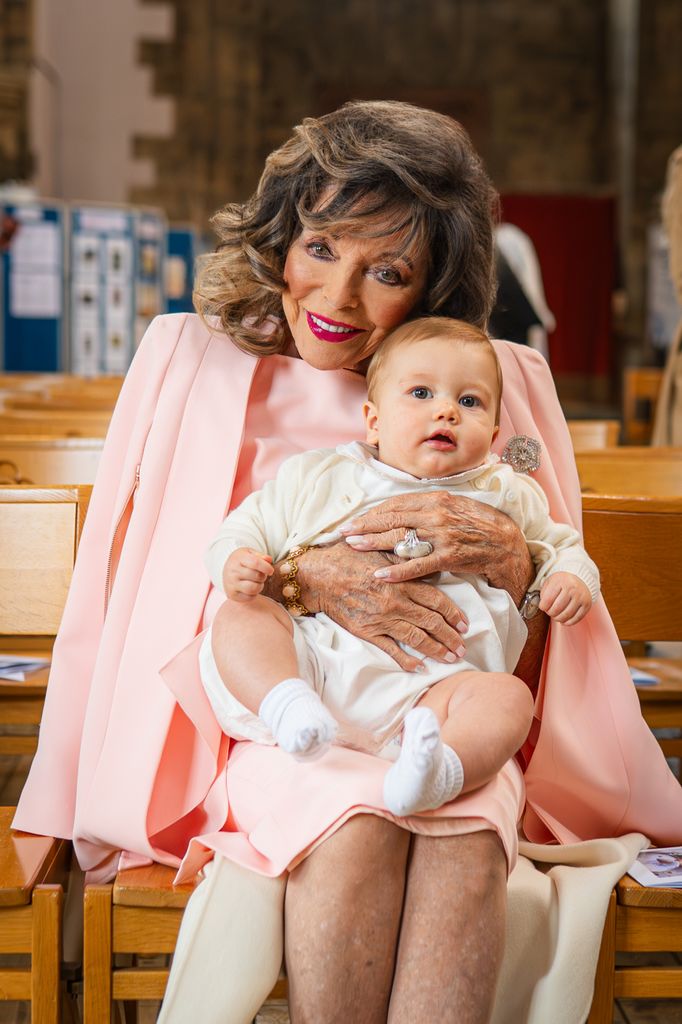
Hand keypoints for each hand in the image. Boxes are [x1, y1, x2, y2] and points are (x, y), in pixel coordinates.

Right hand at [223, 547, 273, 601]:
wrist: (226, 572)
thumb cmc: (242, 561)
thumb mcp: (250, 553)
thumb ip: (260, 556)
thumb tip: (269, 559)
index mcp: (238, 558)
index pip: (255, 563)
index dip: (266, 567)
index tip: (271, 571)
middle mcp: (232, 571)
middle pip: (257, 576)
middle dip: (263, 576)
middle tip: (261, 575)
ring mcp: (231, 584)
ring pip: (254, 588)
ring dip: (260, 586)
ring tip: (257, 582)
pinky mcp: (232, 595)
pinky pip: (250, 597)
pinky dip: (254, 593)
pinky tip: (251, 587)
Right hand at [288, 542, 467, 671]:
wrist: (318, 575)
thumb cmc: (349, 557)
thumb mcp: (381, 549)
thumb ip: (405, 556)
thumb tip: (428, 557)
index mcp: (402, 581)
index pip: (437, 600)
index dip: (454, 614)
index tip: (465, 624)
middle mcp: (396, 602)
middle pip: (432, 622)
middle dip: (451, 637)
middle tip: (463, 647)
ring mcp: (381, 619)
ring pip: (416, 638)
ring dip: (436, 650)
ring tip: (451, 658)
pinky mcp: (366, 631)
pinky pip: (390, 649)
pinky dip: (406, 660)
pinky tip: (420, 667)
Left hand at [340, 491, 533, 603]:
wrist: (507, 544)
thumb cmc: (479, 524)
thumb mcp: (455, 506)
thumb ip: (429, 506)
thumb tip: (403, 508)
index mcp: (437, 498)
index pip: (396, 503)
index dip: (374, 512)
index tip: (356, 519)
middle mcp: (437, 513)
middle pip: (393, 518)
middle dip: (365, 526)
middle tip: (343, 532)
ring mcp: (443, 535)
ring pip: (401, 538)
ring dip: (374, 544)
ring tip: (353, 547)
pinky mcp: (449, 556)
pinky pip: (418, 565)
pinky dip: (397, 571)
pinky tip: (379, 575)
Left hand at [539, 571, 591, 624]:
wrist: (581, 579)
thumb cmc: (562, 582)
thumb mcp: (550, 582)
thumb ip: (543, 593)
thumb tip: (540, 606)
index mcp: (560, 581)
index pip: (547, 600)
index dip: (543, 607)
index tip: (543, 606)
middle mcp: (572, 589)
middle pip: (556, 609)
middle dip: (550, 613)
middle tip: (549, 611)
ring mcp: (581, 597)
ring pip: (565, 616)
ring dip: (558, 618)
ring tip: (556, 615)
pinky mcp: (586, 605)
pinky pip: (575, 619)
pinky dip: (567, 622)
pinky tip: (564, 618)